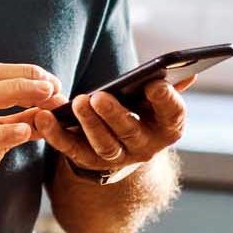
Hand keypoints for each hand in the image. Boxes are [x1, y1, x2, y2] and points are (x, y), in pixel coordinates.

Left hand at [33, 77, 194, 179]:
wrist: (123, 149)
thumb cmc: (141, 113)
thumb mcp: (157, 102)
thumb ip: (168, 88)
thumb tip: (188, 71)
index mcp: (167, 128)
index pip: (173, 115)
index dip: (166, 101)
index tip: (154, 84)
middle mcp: (145, 147)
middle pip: (130, 132)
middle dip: (115, 114)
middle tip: (99, 96)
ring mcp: (116, 158)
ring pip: (103, 146)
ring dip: (89, 124)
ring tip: (78, 102)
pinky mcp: (87, 162)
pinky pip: (70, 149)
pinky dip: (55, 134)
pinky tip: (43, 116)